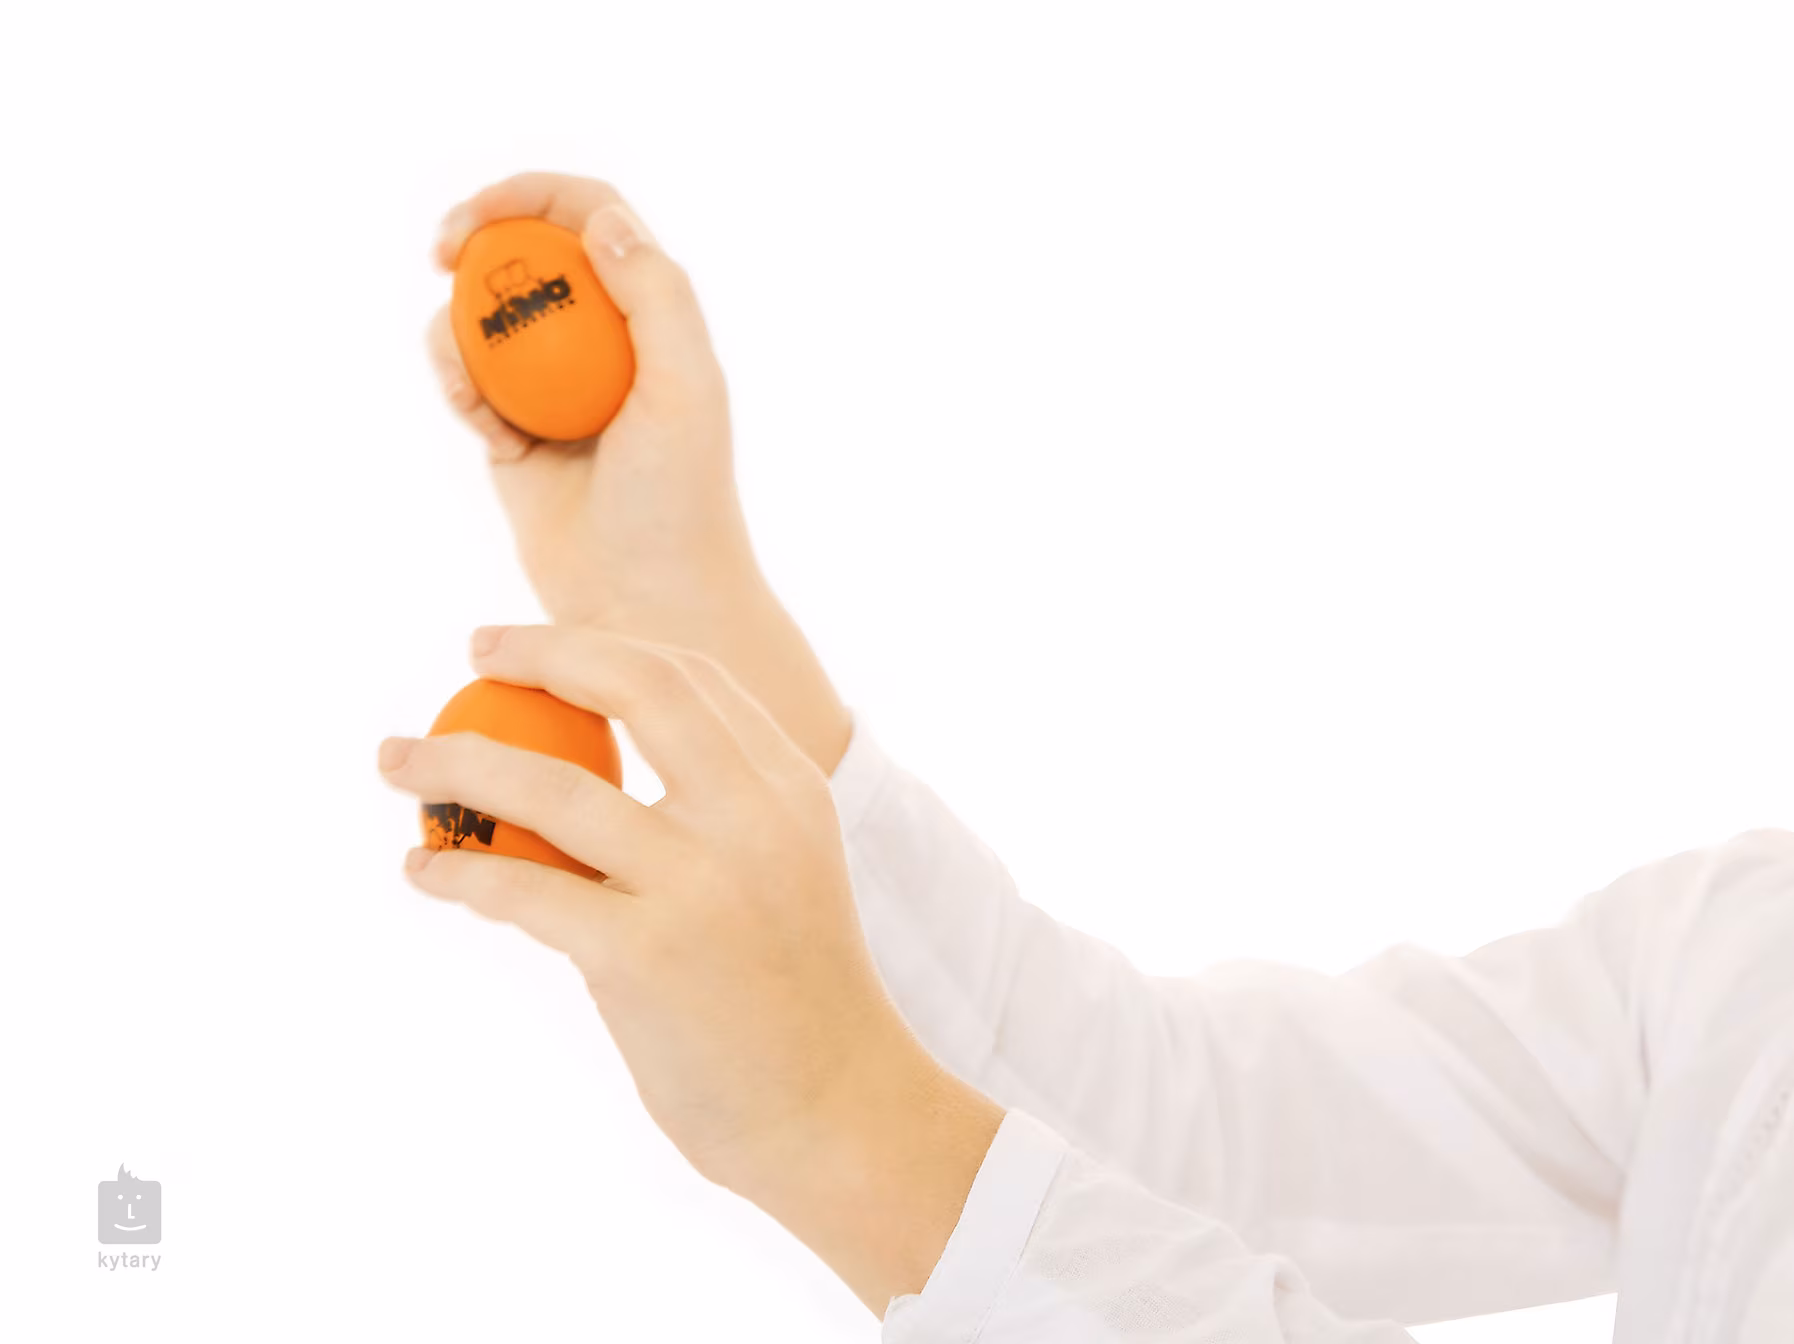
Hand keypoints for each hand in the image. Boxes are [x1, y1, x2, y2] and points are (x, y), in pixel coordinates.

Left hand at [376, 624, 1002, 1312]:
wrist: (840, 1111)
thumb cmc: (797, 1000)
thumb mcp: (782, 875)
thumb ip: (719, 815)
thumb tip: (597, 774)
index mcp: (789, 790)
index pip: (691, 676)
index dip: (601, 646)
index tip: (534, 645)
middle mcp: (753, 819)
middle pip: (637, 686)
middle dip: (540, 651)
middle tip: (471, 654)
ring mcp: (701, 885)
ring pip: (551, 785)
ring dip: (456, 763)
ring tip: (398, 759)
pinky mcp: (645, 956)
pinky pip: (524, 891)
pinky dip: (459, 873)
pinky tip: (424, 872)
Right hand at [426, 173, 850, 772]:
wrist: (648, 604)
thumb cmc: (680, 500)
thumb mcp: (684, 389)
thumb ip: (655, 297)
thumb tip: (599, 221)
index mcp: (653, 315)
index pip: (590, 215)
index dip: (531, 194)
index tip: (480, 215)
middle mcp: (602, 340)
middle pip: (524, 250)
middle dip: (473, 235)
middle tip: (440, 252)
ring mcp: (553, 386)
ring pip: (481, 315)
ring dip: (459, 331)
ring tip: (478, 395)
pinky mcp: (512, 433)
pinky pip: (465, 380)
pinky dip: (460, 389)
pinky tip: (490, 435)